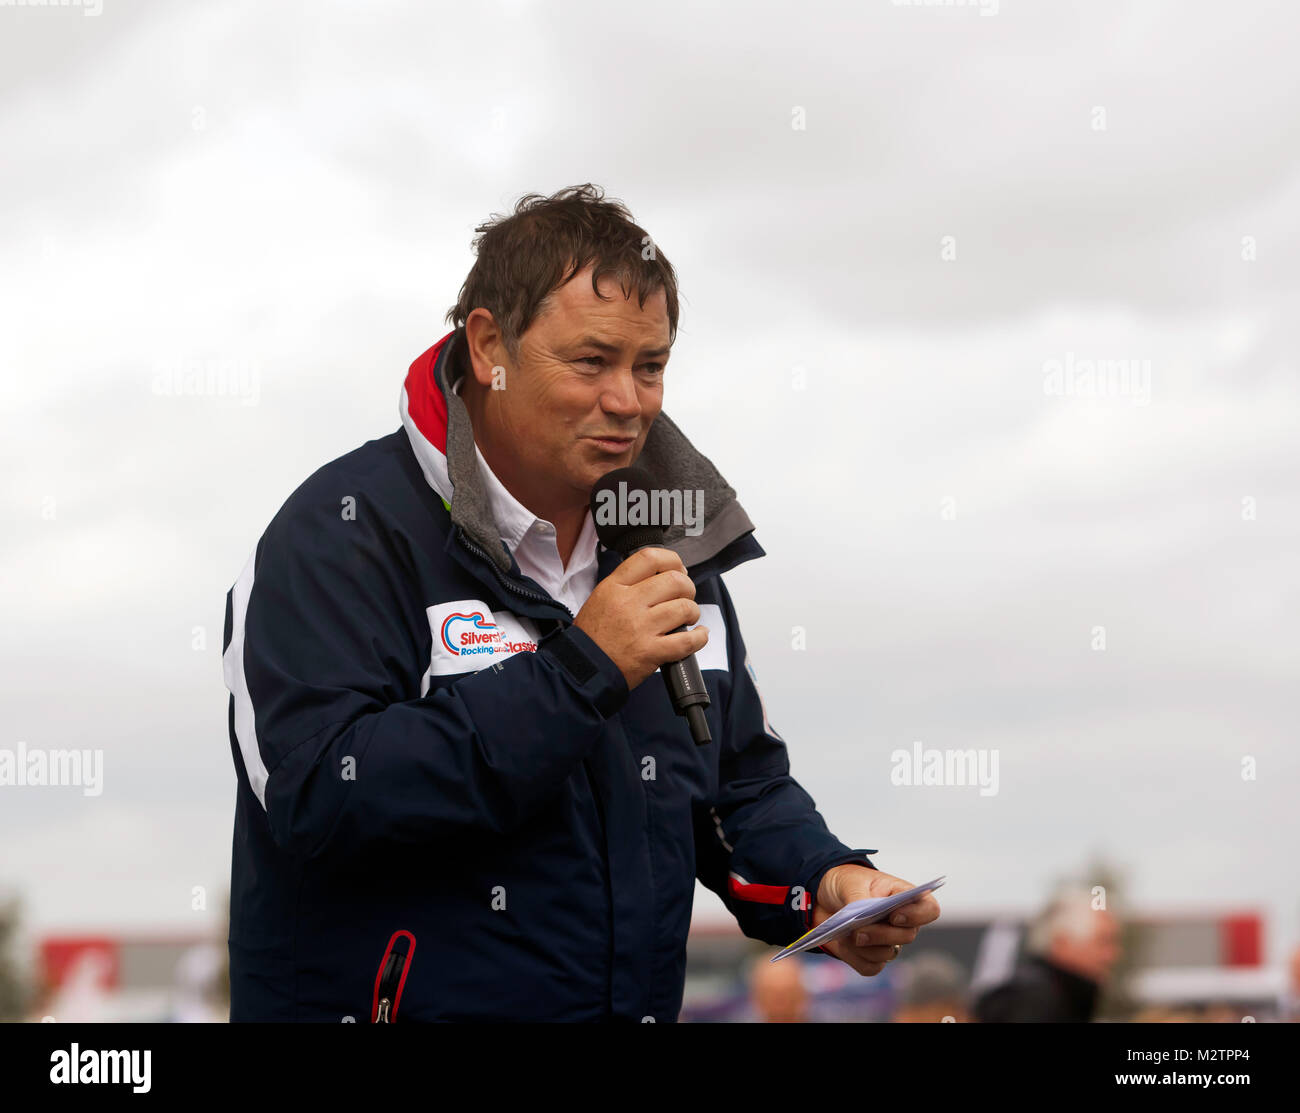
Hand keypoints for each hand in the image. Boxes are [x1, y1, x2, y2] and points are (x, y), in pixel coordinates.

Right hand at [572, 547, 707, 690]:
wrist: (584, 669)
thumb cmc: (593, 637)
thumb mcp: (601, 598)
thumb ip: (627, 585)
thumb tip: (660, 576)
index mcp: (614, 587)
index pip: (650, 558)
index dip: (672, 560)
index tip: (678, 568)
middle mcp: (629, 603)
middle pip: (674, 580)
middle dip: (688, 587)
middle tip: (685, 596)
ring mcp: (641, 628)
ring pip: (684, 607)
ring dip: (692, 611)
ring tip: (687, 617)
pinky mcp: (651, 652)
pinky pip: (688, 640)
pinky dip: (700, 637)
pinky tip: (699, 635)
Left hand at [811, 864, 940, 975]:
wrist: (823, 897)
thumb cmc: (845, 883)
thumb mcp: (850, 882)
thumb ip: (859, 899)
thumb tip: (860, 922)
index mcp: (903, 896)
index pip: (929, 909)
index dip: (917, 916)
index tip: (894, 916)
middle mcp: (902, 922)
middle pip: (907, 936)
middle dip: (881, 935)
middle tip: (859, 931)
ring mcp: (888, 941)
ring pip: (888, 954)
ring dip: (865, 947)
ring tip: (845, 934)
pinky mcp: (872, 956)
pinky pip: (870, 966)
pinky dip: (853, 957)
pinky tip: (841, 943)